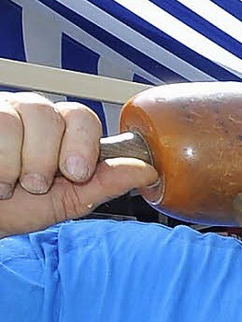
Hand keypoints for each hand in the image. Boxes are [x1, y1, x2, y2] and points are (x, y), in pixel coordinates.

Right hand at [0, 92, 158, 236]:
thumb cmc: (18, 208)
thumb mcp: (67, 201)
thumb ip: (105, 183)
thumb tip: (146, 171)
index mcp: (58, 134)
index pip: (82, 118)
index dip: (82, 145)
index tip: (76, 174)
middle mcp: (31, 116)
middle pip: (50, 114)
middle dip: (45, 159)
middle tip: (37, 183)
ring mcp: (5, 112)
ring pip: (21, 118)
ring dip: (19, 164)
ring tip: (11, 182)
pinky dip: (0, 163)